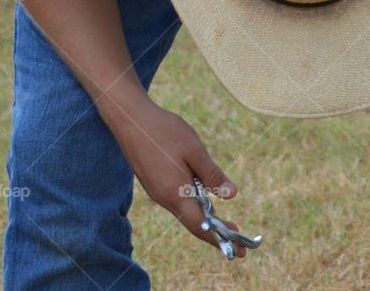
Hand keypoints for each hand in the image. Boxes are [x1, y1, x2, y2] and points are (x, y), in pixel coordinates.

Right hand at [104, 94, 246, 255]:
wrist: (131, 120)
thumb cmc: (165, 132)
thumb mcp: (195, 150)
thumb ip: (212, 175)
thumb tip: (231, 195)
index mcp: (175, 193)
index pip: (200, 225)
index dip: (219, 238)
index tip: (238, 249)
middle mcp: (164, 198)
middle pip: (192, 222)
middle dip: (215, 232)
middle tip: (237, 238)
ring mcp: (156, 191)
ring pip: (184, 210)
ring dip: (204, 217)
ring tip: (223, 222)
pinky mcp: (153, 182)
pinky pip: (176, 200)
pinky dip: (192, 205)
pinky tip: (202, 199)